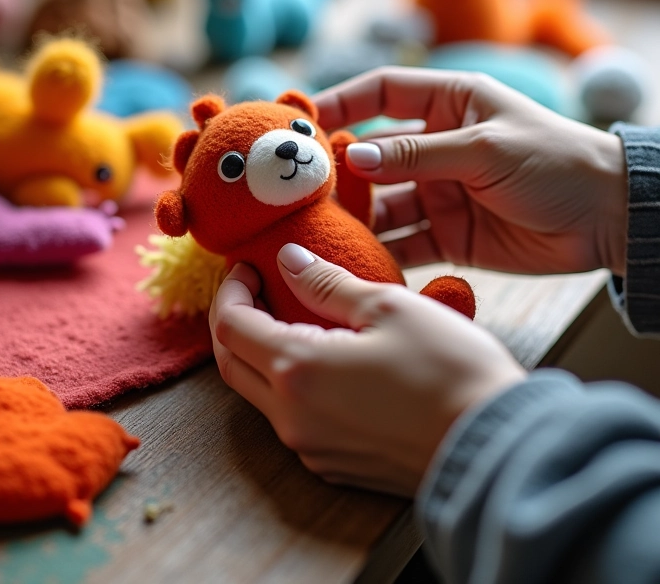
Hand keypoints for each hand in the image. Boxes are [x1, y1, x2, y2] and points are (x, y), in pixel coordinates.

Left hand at [209, 244, 525, 495]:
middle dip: (235, 320)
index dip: (231, 290)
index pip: (230, 325)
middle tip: (256, 289)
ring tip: (288, 317)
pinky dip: (289, 382)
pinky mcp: (334, 465)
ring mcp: (311, 447)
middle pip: (232, 363)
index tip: (249, 267)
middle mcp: (292, 417)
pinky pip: (291, 418)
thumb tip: (288, 261)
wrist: (497, 450)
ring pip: (259, 393)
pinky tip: (320, 359)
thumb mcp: (388, 307)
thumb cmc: (449, 371)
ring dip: (260, 352)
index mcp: (298, 371)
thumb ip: (327, 284)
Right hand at [314, 68, 627, 275]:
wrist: (609, 218)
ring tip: (318, 229)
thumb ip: (417, 155)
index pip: (383, 94)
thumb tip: (354, 155)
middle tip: (300, 188)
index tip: (304, 121)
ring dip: (355, 216)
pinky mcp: (446, 234)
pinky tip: (353, 258)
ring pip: (382, 203)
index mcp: (449, 106)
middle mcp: (437, 147)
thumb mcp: (485, 148)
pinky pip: (403, 242)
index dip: (343, 102)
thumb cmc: (555, 160)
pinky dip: (381, 250)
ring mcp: (439, 192)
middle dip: (339, 170)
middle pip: (373, 155)